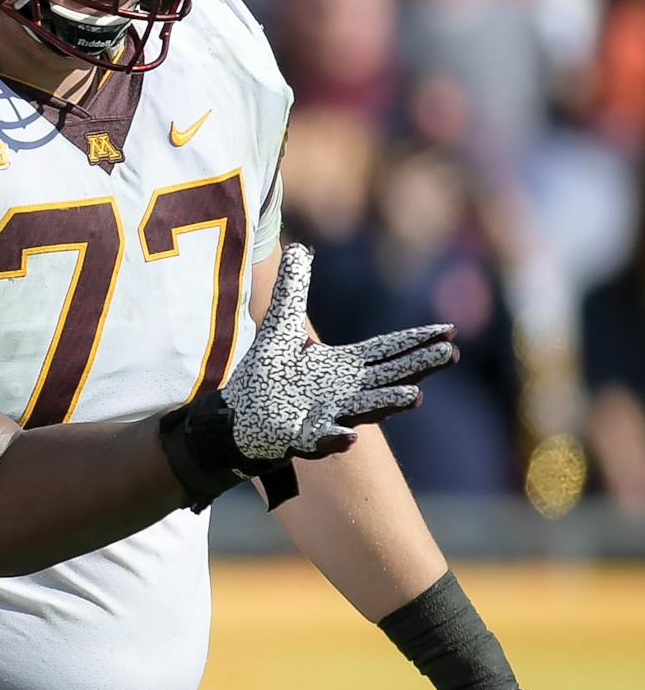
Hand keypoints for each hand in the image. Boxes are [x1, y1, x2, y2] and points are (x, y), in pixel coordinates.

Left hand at [224, 244, 456, 460]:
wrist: (238, 415)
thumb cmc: (266, 374)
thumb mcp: (280, 326)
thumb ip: (293, 290)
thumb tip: (299, 248)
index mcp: (344, 366)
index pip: (387, 350)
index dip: (416, 340)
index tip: (449, 331)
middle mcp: (344, 392)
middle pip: (388, 377)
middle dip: (418, 367)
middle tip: (451, 354)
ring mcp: (326, 416)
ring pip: (363, 410)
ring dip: (387, 403)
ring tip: (415, 396)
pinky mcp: (300, 438)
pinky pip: (321, 441)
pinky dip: (335, 440)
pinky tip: (349, 436)